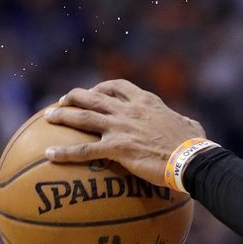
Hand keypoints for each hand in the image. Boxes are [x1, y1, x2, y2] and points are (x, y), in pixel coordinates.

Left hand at [44, 79, 207, 186]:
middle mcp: (129, 110)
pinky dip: (65, 151)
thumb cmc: (195, 145)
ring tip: (47, 117)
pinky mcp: (117, 148)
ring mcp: (121, 127)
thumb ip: (183, 121)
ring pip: (83, 117)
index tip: (94, 92)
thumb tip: (189, 124)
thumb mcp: (190, 125)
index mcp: (146, 101)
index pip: (118, 85)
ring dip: (62, 115)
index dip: (101, 87)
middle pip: (93, 97)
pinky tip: (50, 154)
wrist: (190, 158)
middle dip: (74, 96)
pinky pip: (84, 149)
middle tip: (62, 102)